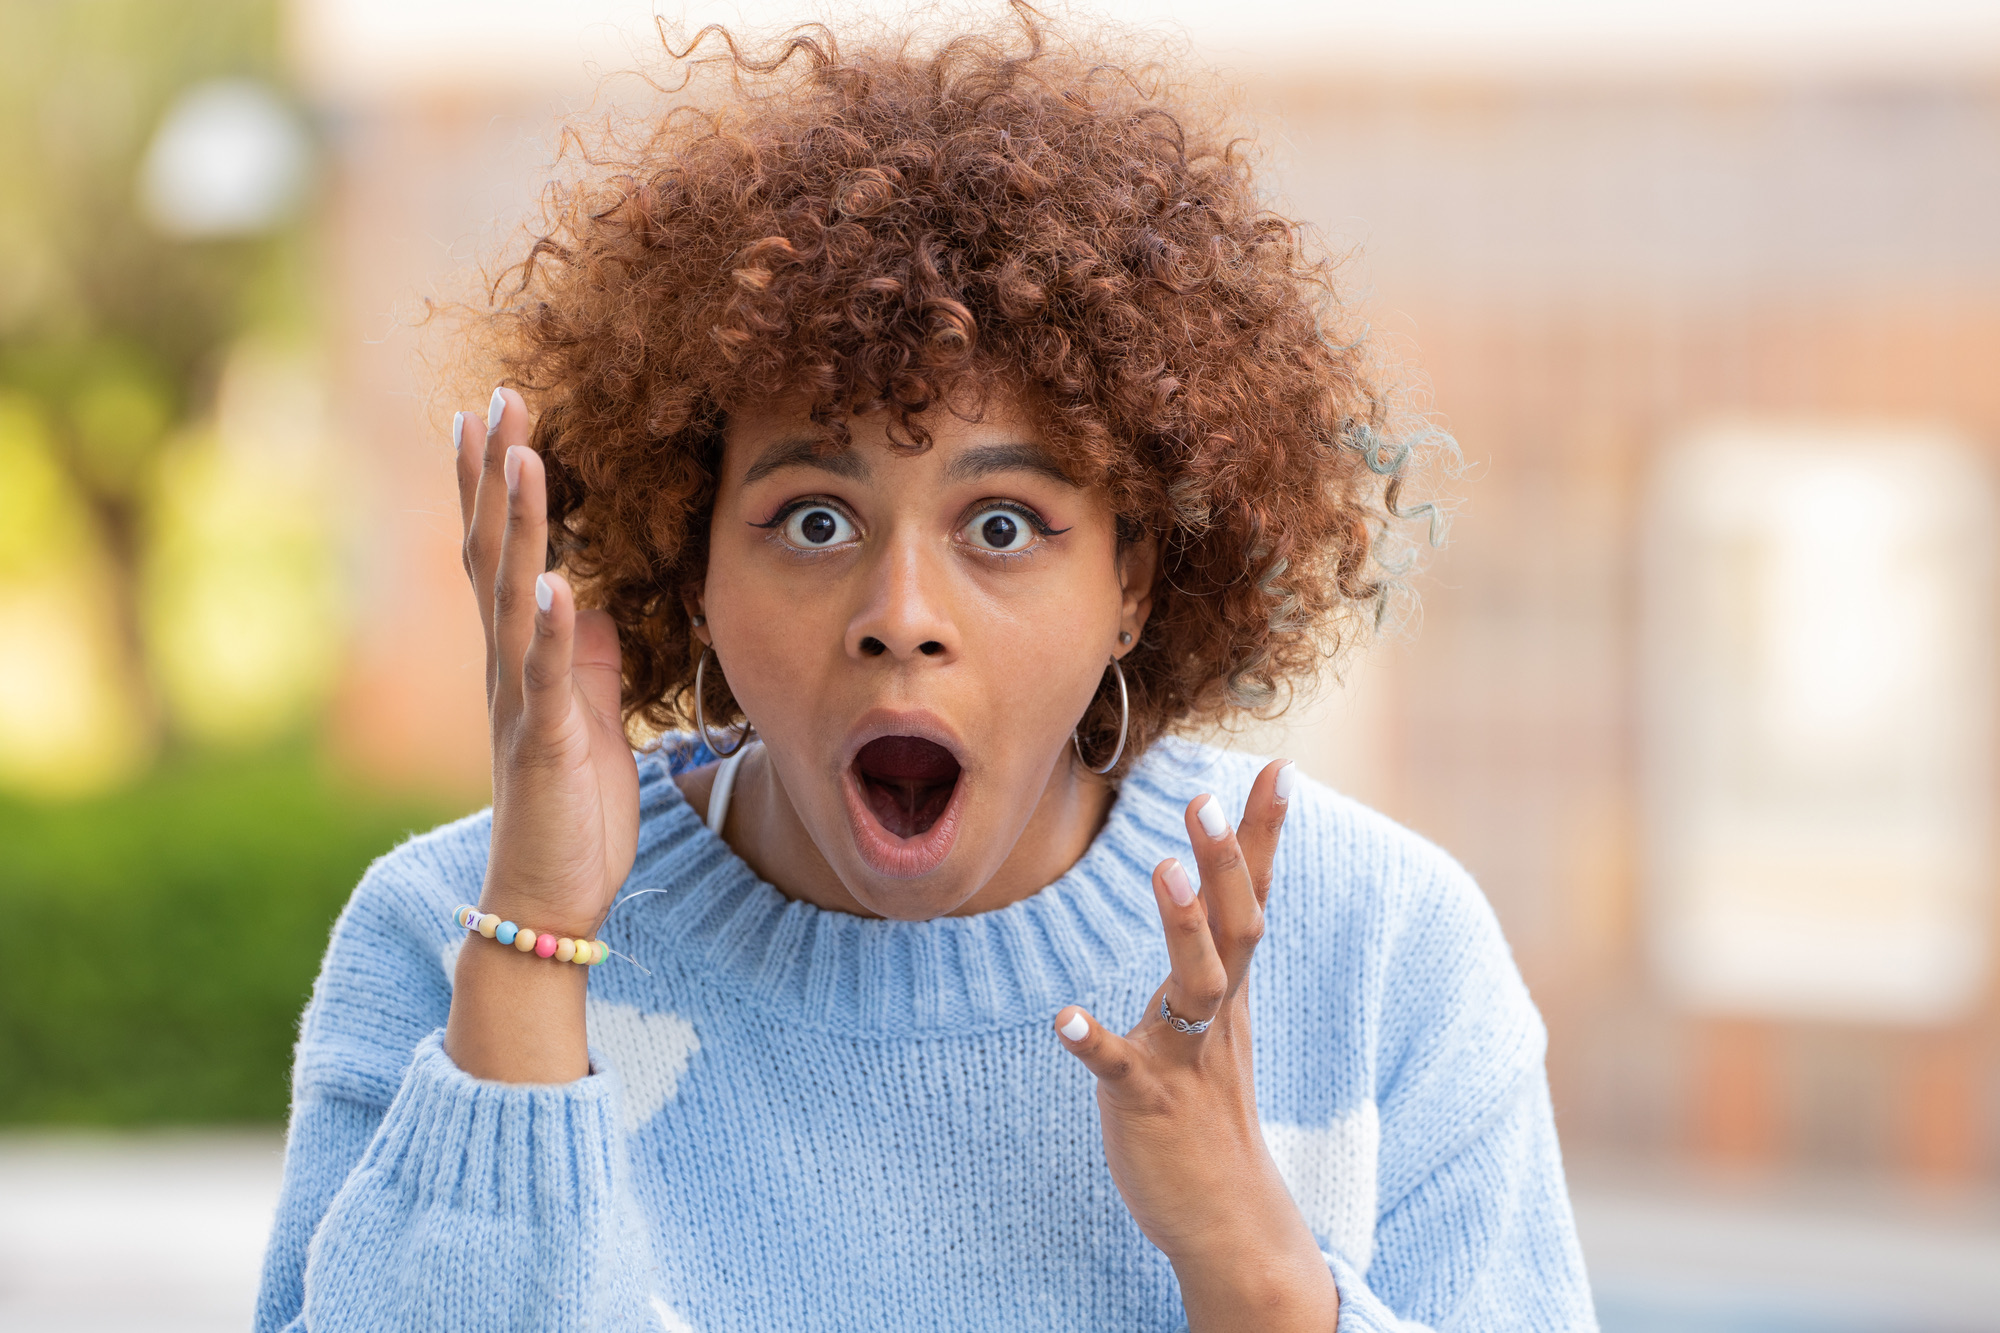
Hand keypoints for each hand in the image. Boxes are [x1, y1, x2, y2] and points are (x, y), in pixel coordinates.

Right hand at [443, 389, 640, 1081]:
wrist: (552, 892)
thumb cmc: (574, 799)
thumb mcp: (589, 705)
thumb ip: (584, 647)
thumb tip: (592, 591)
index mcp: (518, 650)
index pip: (499, 548)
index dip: (494, 480)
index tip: (496, 409)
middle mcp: (506, 663)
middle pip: (492, 551)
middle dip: (495, 474)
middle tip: (498, 399)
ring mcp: (520, 700)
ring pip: (513, 598)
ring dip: (519, 528)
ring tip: (524, 460)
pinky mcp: (544, 743)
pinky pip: (547, 678)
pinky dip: (553, 631)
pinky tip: (561, 584)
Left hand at [1056, 760, 1337, 1330]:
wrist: (1229, 1223)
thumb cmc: (1210, 1113)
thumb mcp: (1218, 1023)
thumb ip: (1210, 959)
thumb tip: (1205, 891)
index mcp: (1228, 992)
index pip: (1254, 899)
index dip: (1264, 835)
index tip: (1281, 767)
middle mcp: (1215, 1015)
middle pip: (1236, 928)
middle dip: (1226, 863)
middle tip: (1206, 799)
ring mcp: (1185, 1057)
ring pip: (1194, 985)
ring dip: (1182, 929)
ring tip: (1164, 870)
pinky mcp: (1148, 1102)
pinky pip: (1121, 1067)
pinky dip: (1093, 1041)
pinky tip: (1062, 1019)